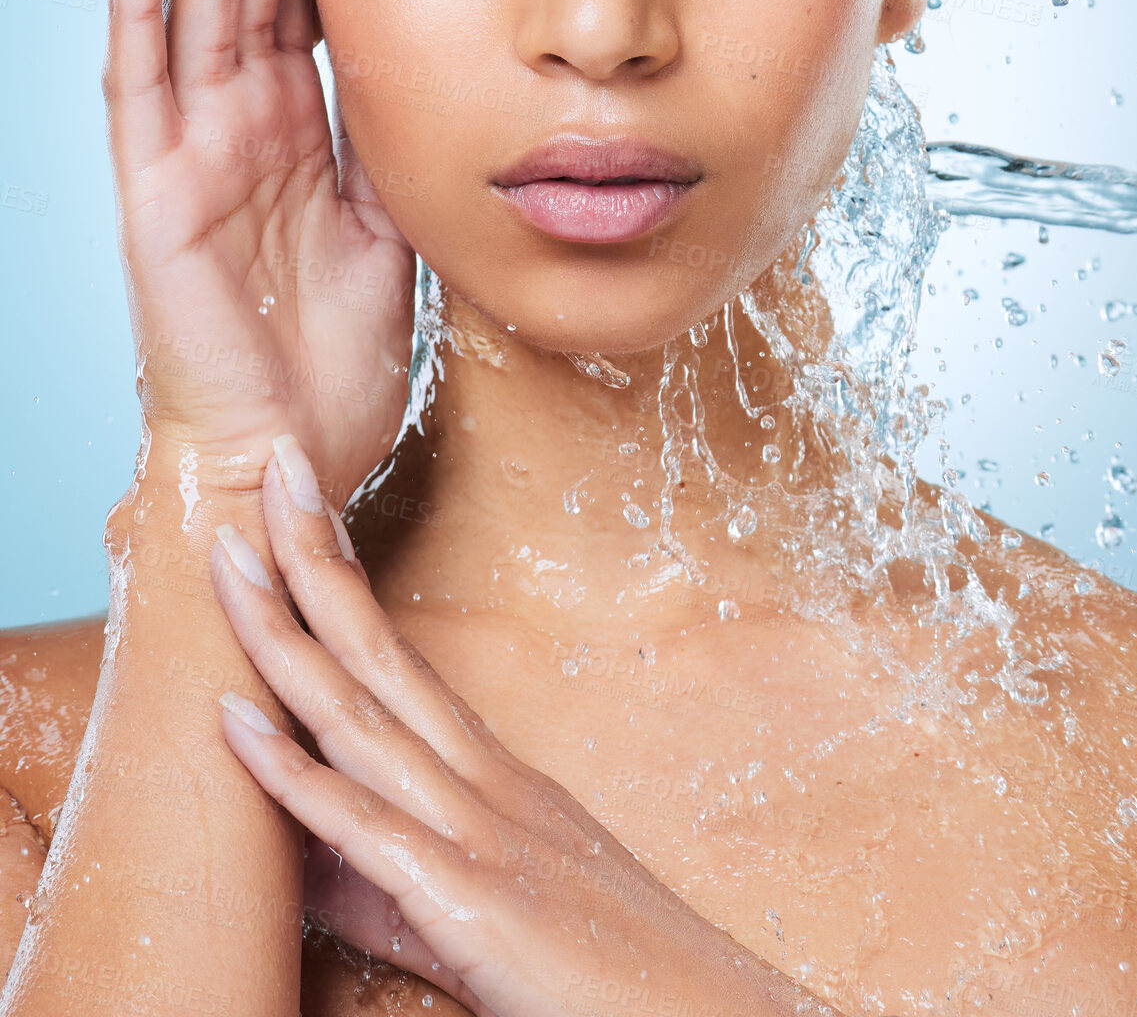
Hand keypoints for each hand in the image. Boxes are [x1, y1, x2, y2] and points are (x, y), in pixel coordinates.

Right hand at [103, 0, 415, 509]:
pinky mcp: (158, 192)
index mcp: (298, 116)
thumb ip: (396, 139)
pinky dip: (132, 4)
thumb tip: (439, 64)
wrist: (292, 452)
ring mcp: (193, 144)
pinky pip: (138, 84)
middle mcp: (239, 112)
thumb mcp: (393, 222)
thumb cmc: (335, 352)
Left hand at [208, 435, 835, 1016]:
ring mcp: (476, 831)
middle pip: (377, 650)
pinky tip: (233, 717)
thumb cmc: (615, 978)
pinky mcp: (466, 903)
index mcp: (491, 776)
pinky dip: (291, 769)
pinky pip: (361, 827)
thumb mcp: (498, 911)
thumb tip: (314, 860)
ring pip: (358, 713)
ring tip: (229, 551)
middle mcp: (482, 781)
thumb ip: (398, 883)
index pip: (399, 656)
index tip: (301, 509)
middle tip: (270, 464)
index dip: (343, 579)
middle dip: (312, 557)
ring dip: (283, 629)